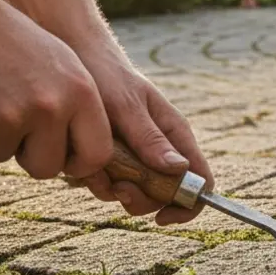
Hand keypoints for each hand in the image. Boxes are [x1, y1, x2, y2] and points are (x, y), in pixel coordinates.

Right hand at [0, 5, 112, 181]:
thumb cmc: (16, 43)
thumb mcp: (65, 66)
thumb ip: (80, 110)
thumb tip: (91, 159)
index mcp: (81, 93)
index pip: (98, 154)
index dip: (82, 164)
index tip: (69, 162)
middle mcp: (51, 107)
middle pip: (47, 168)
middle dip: (32, 157)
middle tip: (19, 129)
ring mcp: (11, 115)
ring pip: (5, 156)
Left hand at [69, 39, 213, 225]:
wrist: (74, 59)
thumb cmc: (106, 76)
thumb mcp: (127, 106)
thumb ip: (150, 139)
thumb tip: (179, 169)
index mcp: (176, 136)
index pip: (201, 182)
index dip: (188, 206)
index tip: (162, 215)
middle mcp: (161, 150)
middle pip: (166, 197)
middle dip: (141, 200)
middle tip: (116, 187)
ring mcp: (137, 156)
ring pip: (135, 193)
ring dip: (111, 188)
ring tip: (91, 166)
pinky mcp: (113, 158)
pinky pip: (109, 184)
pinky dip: (94, 180)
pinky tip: (80, 161)